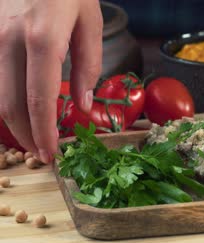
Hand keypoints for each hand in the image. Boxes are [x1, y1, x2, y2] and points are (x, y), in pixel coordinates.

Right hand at [0, 0, 101, 162]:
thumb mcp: (89, 21)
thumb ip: (88, 64)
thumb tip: (82, 103)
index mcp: (42, 38)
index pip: (39, 99)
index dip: (44, 133)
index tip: (52, 154)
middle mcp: (8, 39)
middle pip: (9, 104)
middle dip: (25, 136)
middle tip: (41, 153)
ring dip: (11, 122)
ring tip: (30, 136)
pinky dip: (2, 99)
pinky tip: (16, 108)